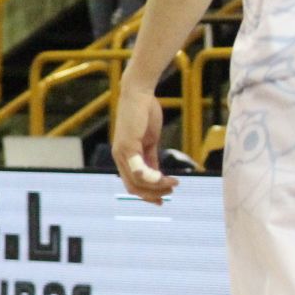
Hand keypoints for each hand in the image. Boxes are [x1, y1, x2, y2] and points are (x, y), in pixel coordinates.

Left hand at [110, 85, 175, 203]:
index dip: (147, 196)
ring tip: (174, 182)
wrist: (139, 94)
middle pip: (134, 188)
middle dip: (154, 194)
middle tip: (171, 191)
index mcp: (124, 158)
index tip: (163, 200)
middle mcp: (120, 157)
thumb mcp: (149, 141)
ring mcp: (122, 152)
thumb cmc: (145, 115)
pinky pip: (138, 168)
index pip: (132, 185)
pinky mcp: (128, 144)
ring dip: (158, 185)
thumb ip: (151, 158)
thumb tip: (158, 175)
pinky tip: (163, 178)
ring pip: (138, 181)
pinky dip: (151, 177)